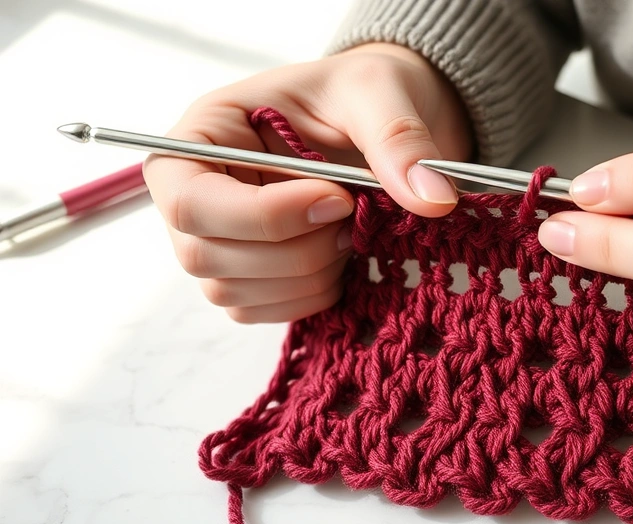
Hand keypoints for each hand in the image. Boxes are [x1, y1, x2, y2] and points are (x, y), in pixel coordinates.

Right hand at [144, 43, 471, 322]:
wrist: (384, 119)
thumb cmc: (362, 93)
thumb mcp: (379, 93)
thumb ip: (398, 140)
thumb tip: (432, 198)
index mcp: (202, 136)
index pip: (188, 200)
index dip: (263, 215)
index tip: (337, 199)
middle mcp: (197, 193)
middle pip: (205, 256)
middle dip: (295, 250)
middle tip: (353, 215)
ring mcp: (220, 241)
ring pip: (235, 292)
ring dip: (310, 274)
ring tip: (351, 229)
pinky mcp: (252, 276)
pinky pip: (264, 312)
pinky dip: (314, 295)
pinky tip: (344, 257)